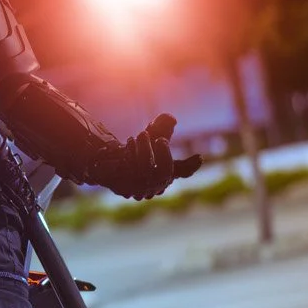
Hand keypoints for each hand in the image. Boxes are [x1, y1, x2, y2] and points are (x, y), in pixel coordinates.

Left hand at [87, 114, 201, 200]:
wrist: (108, 165)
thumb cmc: (136, 152)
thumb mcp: (152, 137)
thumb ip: (163, 128)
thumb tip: (170, 119)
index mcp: (164, 176)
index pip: (180, 173)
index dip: (190, 167)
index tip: (199, 157)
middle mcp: (152, 186)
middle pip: (163, 174)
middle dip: (164, 155)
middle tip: (160, 139)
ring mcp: (136, 188)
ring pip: (144, 170)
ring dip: (144, 150)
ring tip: (142, 134)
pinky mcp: (120, 185)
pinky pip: (127, 171)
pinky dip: (130, 154)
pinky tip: (130, 141)